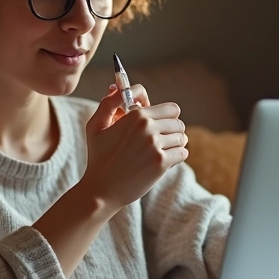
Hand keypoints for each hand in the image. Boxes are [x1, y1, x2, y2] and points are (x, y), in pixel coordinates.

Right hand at [78, 84, 188, 209]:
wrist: (101, 190)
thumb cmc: (98, 157)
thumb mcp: (96, 125)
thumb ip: (109, 103)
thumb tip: (120, 88)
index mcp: (136, 115)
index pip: (170, 107)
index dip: (164, 114)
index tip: (154, 121)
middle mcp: (148, 127)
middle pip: (178, 122)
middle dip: (170, 129)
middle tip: (157, 138)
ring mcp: (156, 146)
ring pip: (181, 137)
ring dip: (174, 143)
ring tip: (160, 150)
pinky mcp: (161, 163)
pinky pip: (182, 153)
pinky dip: (176, 156)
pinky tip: (163, 160)